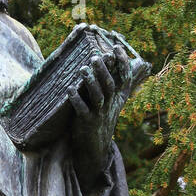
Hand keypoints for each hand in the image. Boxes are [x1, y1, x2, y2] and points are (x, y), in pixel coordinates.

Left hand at [68, 41, 130, 191]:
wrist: (94, 149)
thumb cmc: (99, 120)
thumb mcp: (109, 104)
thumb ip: (108, 85)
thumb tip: (104, 60)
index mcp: (118, 99)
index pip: (125, 78)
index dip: (123, 62)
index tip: (117, 47)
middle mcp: (111, 105)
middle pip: (110, 84)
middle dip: (103, 70)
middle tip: (95, 56)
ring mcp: (99, 114)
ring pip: (98, 96)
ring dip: (90, 82)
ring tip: (82, 68)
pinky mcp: (87, 123)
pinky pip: (82, 110)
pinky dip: (76, 99)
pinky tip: (69, 89)